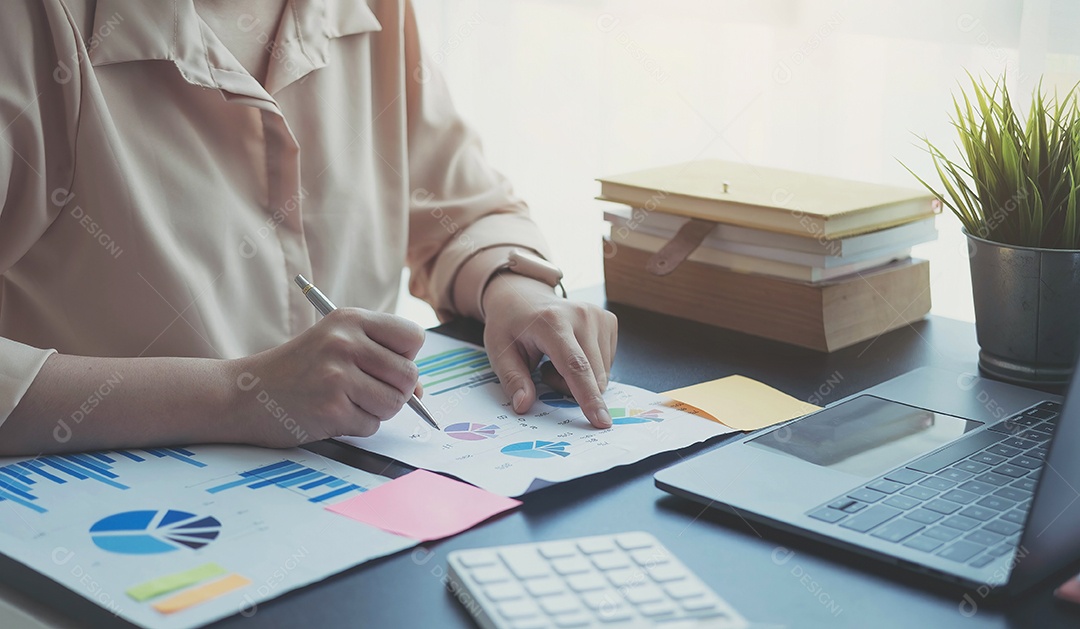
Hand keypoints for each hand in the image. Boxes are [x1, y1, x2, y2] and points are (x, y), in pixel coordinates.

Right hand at [231, 308, 424, 446]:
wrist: (244, 394)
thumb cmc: (297, 371)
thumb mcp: (337, 346)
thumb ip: (380, 359)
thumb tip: (422, 390)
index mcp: (351, 319)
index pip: (413, 336)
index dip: (406, 357)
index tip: (385, 366)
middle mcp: (345, 342)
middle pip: (409, 375)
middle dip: (395, 392)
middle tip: (364, 391)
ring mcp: (337, 375)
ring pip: (394, 403)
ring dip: (376, 411)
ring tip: (345, 401)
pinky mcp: (331, 408)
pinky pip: (371, 425)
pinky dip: (356, 426)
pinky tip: (330, 413)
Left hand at [482, 274, 617, 427]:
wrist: (523, 295)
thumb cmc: (510, 325)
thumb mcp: (499, 352)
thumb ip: (512, 379)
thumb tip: (523, 405)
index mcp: (552, 322)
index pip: (575, 366)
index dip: (588, 396)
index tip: (601, 421)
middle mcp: (581, 315)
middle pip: (592, 376)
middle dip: (571, 389)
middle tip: (545, 371)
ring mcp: (599, 316)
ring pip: (602, 374)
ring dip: (580, 379)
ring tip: (556, 359)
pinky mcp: (609, 321)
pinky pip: (607, 364)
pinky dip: (589, 368)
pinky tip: (571, 352)